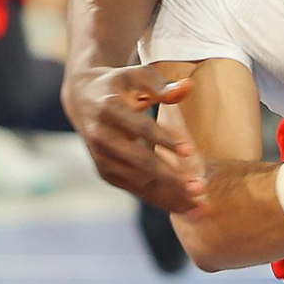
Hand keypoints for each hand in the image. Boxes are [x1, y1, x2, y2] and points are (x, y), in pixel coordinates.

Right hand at [61, 62, 201, 211]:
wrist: (83, 98)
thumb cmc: (120, 85)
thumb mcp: (137, 77)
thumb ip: (162, 85)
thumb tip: (188, 86)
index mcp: (108, 110)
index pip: (139, 127)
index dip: (164, 139)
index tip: (190, 151)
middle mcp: (101, 138)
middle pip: (139, 161)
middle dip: (170, 177)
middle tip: (200, 187)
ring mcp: (102, 159)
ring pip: (138, 182)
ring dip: (169, 195)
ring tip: (199, 205)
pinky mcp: (106, 173)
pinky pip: (136, 189)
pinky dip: (160, 200)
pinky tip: (185, 207)